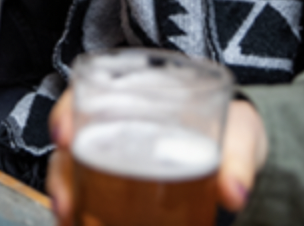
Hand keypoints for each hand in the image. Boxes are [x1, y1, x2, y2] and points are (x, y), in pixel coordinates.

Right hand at [45, 93, 267, 224]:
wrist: (240, 155)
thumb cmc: (234, 130)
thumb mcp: (241, 136)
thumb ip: (238, 160)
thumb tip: (235, 194)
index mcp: (144, 94)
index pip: (91, 91)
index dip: (67, 111)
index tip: (64, 137)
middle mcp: (120, 123)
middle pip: (74, 141)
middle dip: (62, 173)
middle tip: (67, 203)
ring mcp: (117, 155)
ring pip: (74, 173)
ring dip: (68, 197)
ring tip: (70, 220)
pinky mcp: (121, 189)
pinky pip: (91, 198)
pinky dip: (83, 212)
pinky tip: (81, 225)